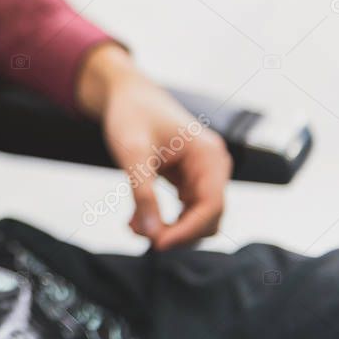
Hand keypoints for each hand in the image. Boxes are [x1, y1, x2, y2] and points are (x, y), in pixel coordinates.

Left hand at [78, 44, 231, 249]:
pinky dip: (163, 219)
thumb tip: (150, 233)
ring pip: (195, 218)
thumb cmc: (131, 114)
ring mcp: (203, 174)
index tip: (157, 244)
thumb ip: (142, 192)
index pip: (211, 206)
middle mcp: (213, 166)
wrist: (125, 94)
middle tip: (140, 235)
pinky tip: (137, 221)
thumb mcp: (132, 152)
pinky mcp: (188, 179)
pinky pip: (183, 210)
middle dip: (176, 232)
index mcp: (209, 155)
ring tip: (132, 227)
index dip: (187, 230)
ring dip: (168, 229)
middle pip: (207, 217)